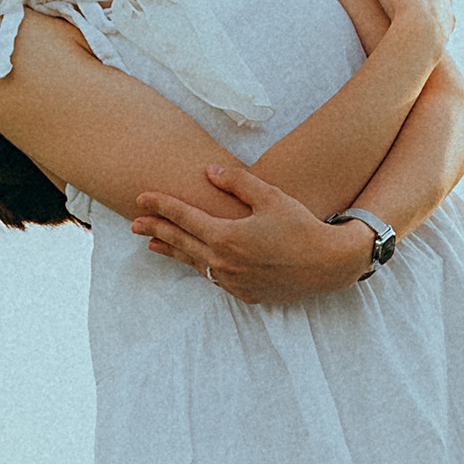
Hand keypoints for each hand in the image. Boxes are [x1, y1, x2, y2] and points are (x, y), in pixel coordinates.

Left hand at [131, 165, 371, 302]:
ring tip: (152, 246)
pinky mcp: (245, 293)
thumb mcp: (271, 196)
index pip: (183, 218)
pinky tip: (195, 261)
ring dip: (172, 252)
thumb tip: (210, 170)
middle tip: (134, 223)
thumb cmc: (302, 226)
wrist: (329, 265)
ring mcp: (232, 281)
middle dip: (156, 230)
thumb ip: (237, 182)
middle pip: (181, 243)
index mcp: (226, 236)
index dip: (161, 205)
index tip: (141, 197)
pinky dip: (199, 266)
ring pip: (194, 264)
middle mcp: (223, 262)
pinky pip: (213, 278)